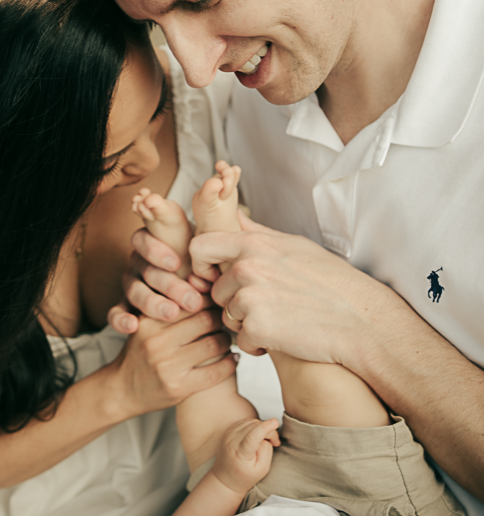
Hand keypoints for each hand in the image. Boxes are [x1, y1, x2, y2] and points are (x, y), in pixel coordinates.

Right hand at [107, 229, 210, 333]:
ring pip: (135, 291)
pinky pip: (115, 313)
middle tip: (192, 300)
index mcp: (151, 246)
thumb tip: (229, 249)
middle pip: (148, 271)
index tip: (175, 263)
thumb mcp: (196, 262)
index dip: (157, 250)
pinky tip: (132, 325)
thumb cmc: (194, 281)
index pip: (144, 240)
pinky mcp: (124, 310)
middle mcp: (139, 265)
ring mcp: (131, 287)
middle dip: (170, 284)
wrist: (171, 319)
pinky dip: (120, 319)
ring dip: (153, 301)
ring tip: (172, 313)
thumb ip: (203, 255)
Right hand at [110, 309, 235, 417]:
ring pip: (213, 345)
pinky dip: (229, 364)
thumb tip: (200, 282)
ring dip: (227, 340)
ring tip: (228, 338)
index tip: (216, 300)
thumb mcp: (145, 322)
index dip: (208, 299)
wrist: (122, 389)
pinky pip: (215, 373)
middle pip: (205, 320)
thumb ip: (166, 303)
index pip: (188, 300)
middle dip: (220, 318)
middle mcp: (156, 341)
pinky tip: (232, 359)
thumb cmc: (140, 350)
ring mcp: (167, 366)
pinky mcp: (178, 387)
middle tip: (226, 319)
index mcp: (149, 320)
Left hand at [190, 214, 388, 365]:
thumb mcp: (292, 244)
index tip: (213, 277)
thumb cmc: (330, 281)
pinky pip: (241, 340)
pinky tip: (281, 337)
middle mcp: (247, 267)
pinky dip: (258, 344)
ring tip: (278, 319)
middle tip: (262, 307)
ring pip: (228, 316)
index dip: (200, 265)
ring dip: (246, 324)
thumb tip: (233, 215)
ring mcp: (251, 298)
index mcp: (253, 243)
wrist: (360, 319)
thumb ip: (256, 232)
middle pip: (216, 289)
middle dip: (233, 301)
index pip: (200, 246)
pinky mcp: (258, 328)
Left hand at [212, 417, 279, 495]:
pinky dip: (255, 426)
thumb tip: (266, 434)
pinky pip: (246, 421)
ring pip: (251, 421)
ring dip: (262, 427)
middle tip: (274, 443)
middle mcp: (232, 440)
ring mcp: (229, 433)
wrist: (225, 478)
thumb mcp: (261, 470)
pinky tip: (257, 437)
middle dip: (268, 431)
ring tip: (265, 441)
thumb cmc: (244, 477)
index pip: (252, 436)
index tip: (275, 422)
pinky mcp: (229, 429)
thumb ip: (267, 450)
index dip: (265, 427)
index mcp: (240, 453)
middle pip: (255, 426)